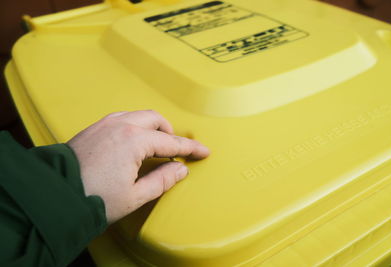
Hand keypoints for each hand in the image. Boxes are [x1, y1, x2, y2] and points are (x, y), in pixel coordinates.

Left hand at [67, 110, 209, 223]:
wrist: (55, 195)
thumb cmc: (92, 198)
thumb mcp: (135, 196)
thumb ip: (162, 180)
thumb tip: (180, 170)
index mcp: (134, 141)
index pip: (171, 142)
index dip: (191, 148)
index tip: (203, 151)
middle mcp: (121, 125)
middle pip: (156, 120)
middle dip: (170, 132)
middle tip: (176, 150)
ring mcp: (105, 124)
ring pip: (139, 115)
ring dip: (152, 126)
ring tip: (155, 145)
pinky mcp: (94, 127)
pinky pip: (122, 118)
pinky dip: (135, 125)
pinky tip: (133, 141)